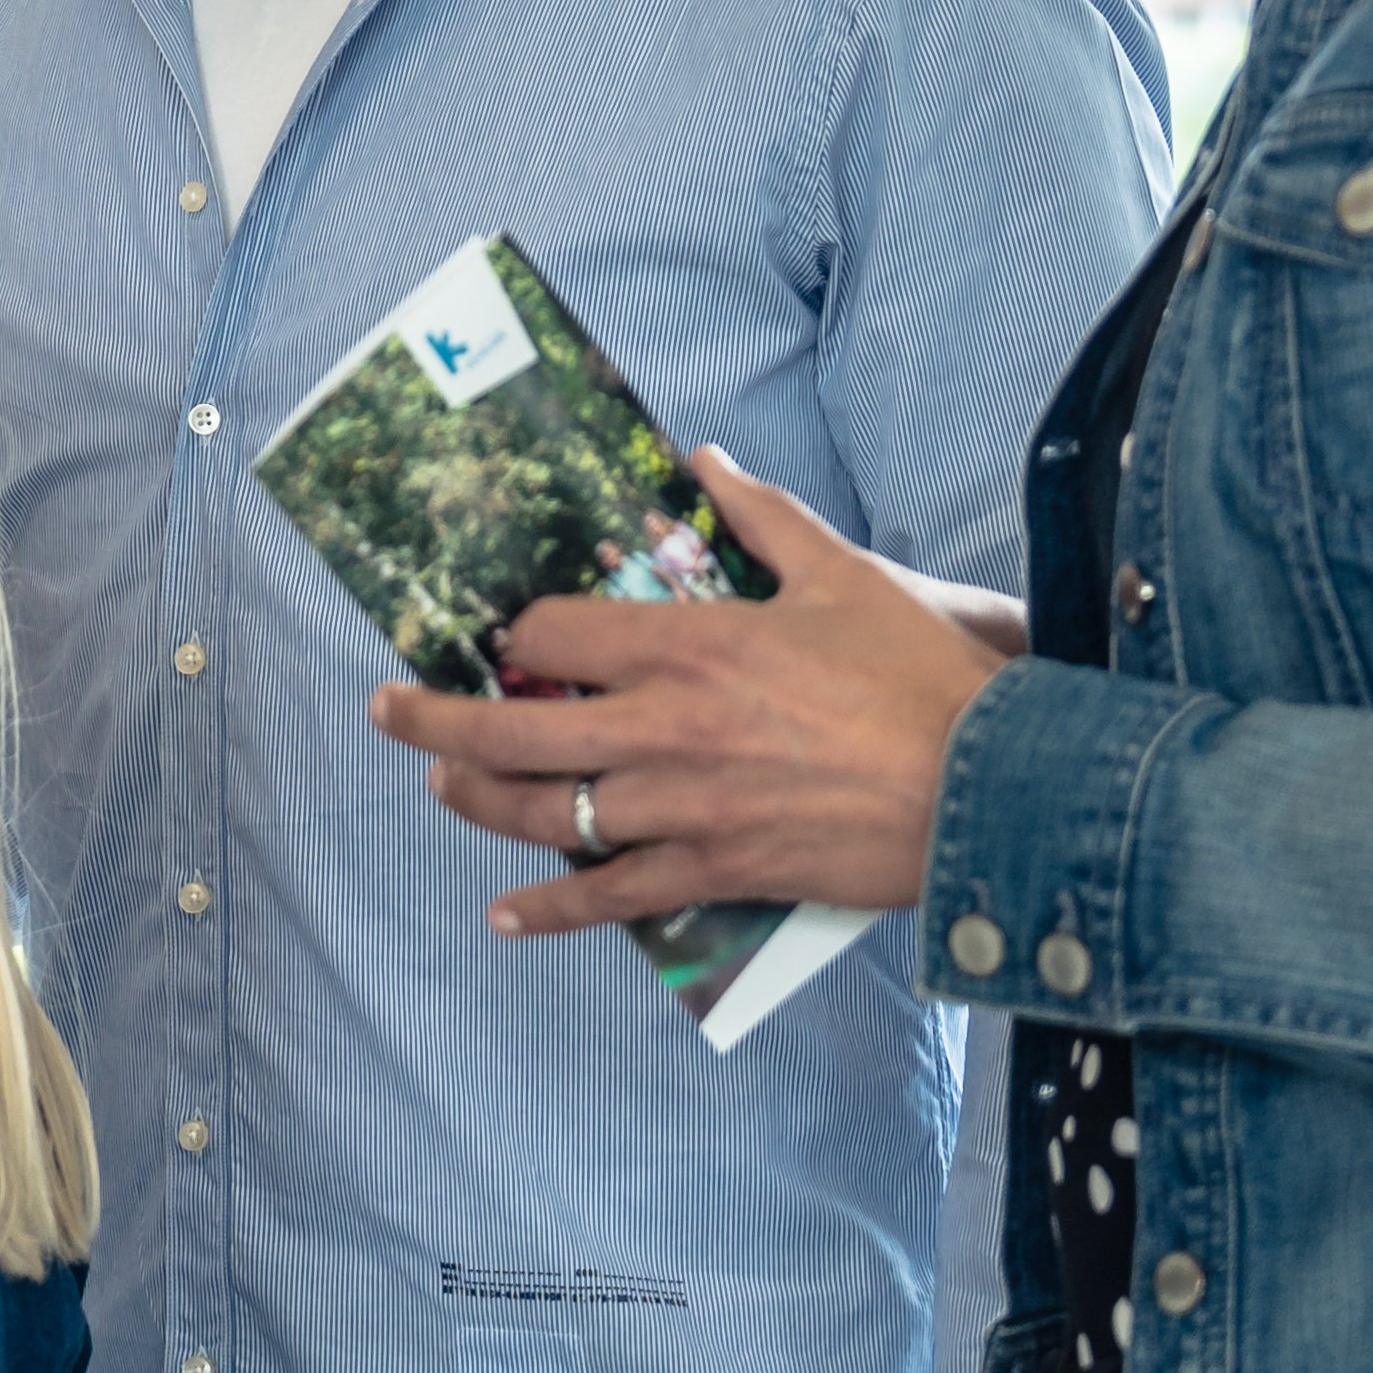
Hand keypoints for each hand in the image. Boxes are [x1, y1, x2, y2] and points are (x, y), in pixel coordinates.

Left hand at [370, 455, 1018, 936]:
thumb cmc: (917, 676)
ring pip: (545, 810)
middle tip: (387, 708)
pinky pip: (611, 899)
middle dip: (434, 716)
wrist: (985, 783)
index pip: (557, 630)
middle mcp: (664, 726)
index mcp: (688, 643)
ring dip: (477, 798)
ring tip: (441, 782)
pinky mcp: (714, 868)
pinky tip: (506, 914)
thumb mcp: (841, 573)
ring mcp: (682, 805)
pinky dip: (550, 911)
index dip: (518, 630)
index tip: (502, 633)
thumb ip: (761, 515)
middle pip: (514, 725)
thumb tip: (704, 458)